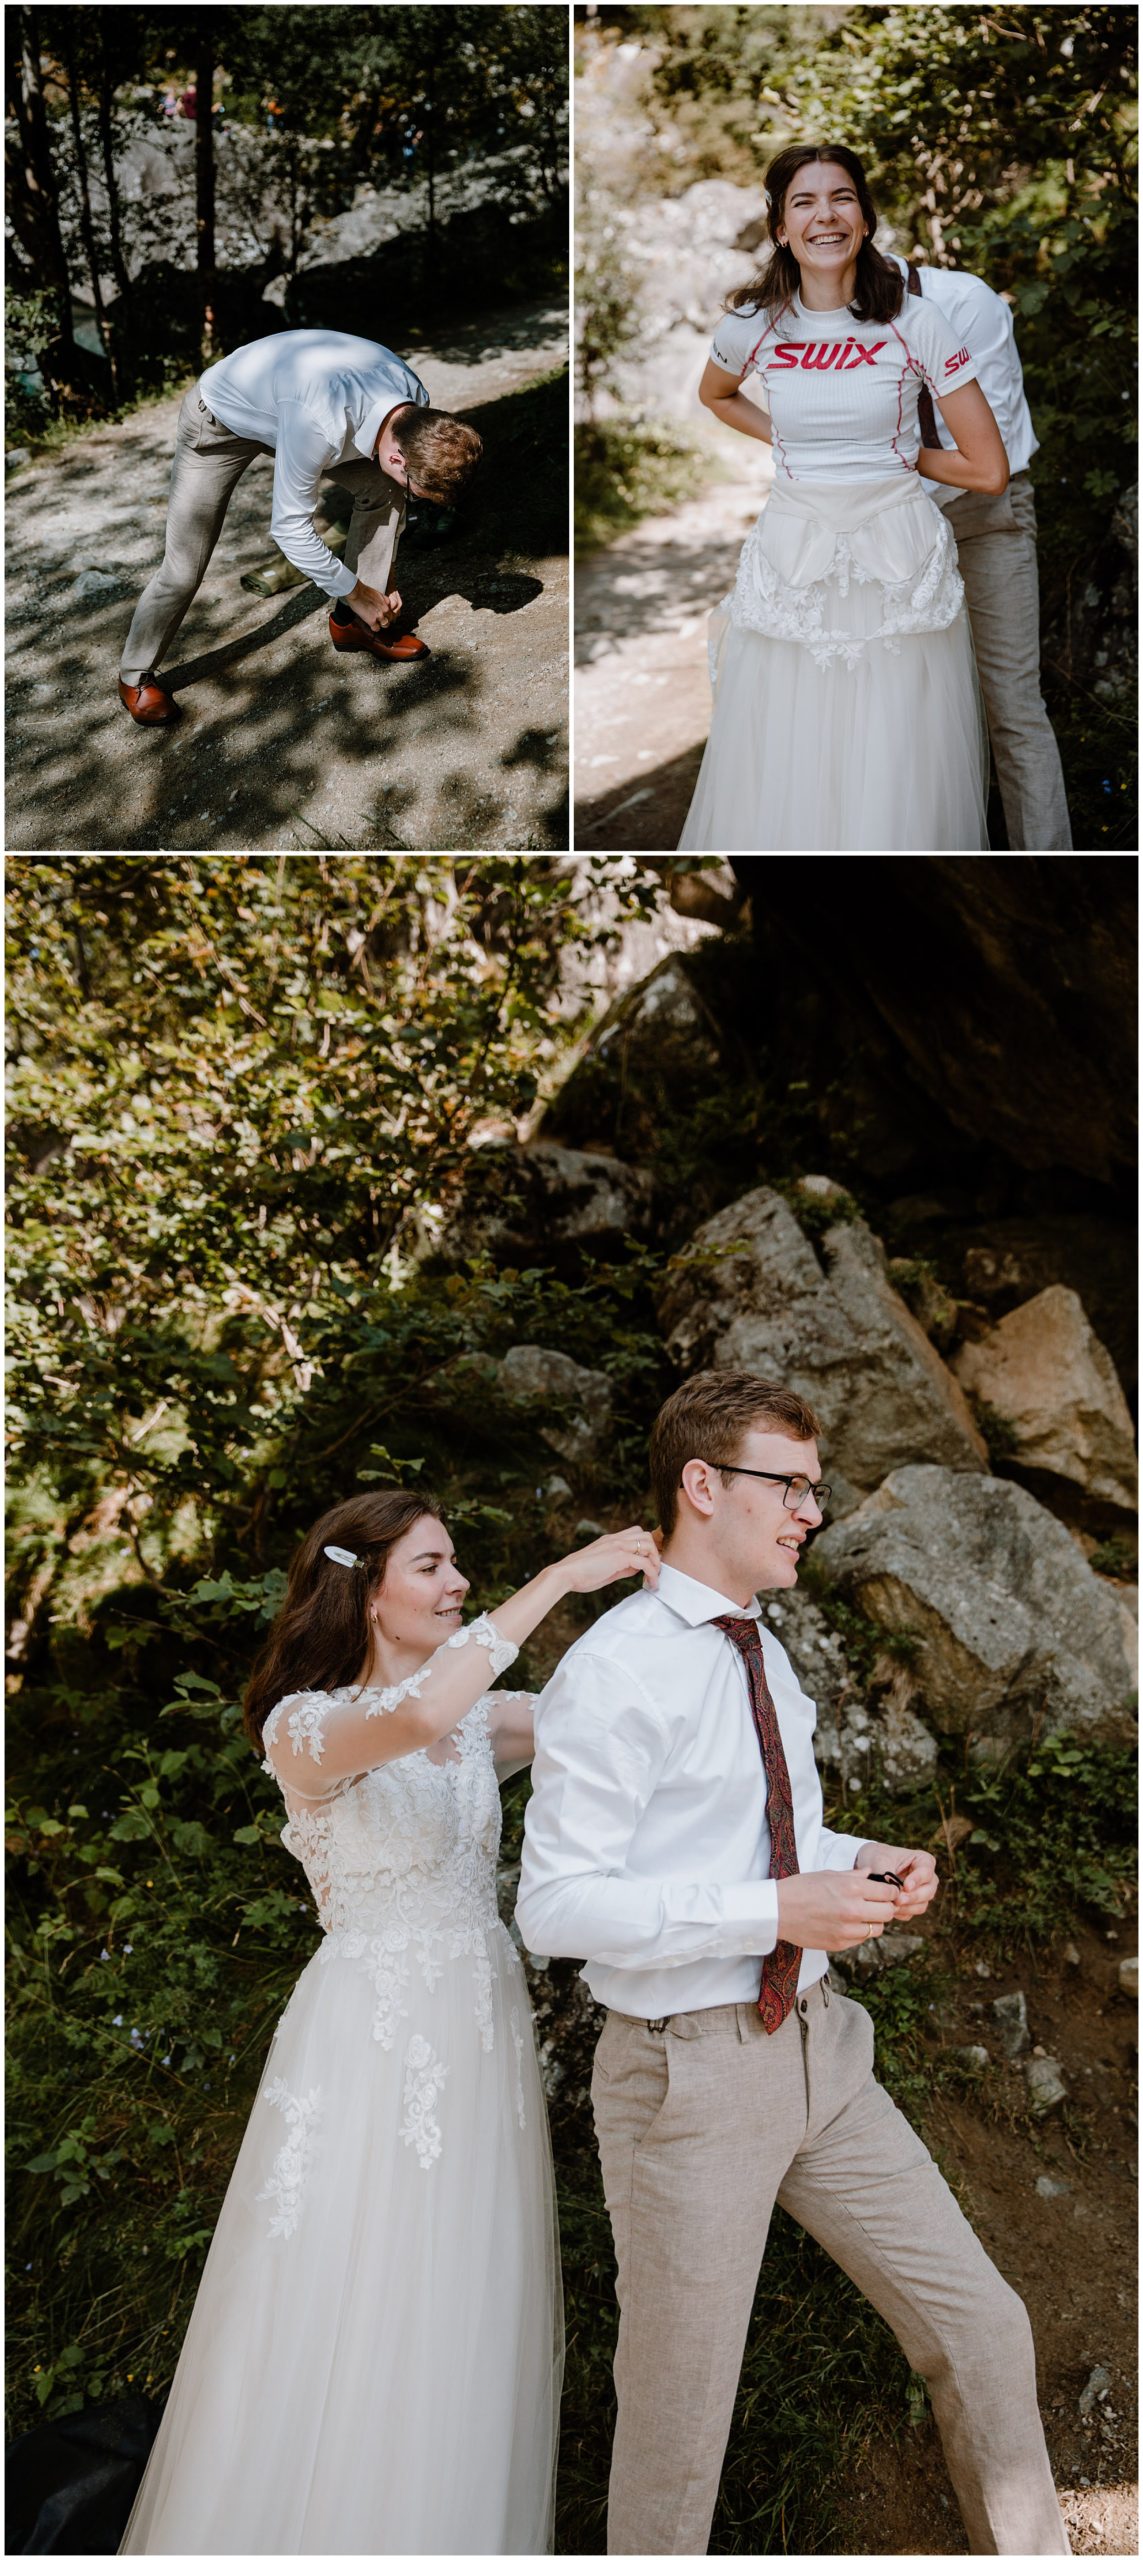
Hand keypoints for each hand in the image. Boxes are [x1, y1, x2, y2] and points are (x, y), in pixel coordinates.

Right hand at [346, 579, 399, 631]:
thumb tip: (382, 604)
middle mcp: (385, 609)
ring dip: (381, 624)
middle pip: (390, 618)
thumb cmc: (363, 591)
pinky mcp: (372, 620)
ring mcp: (379, 615)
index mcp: (386, 602)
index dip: (387, 613)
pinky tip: (371, 625)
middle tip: (379, 619)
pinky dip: (374, 628)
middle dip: (385, 619)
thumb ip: (382, 600)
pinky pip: (376, 629)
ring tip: (376, 622)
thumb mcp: (377, 593)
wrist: (356, 592)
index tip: (383, 613)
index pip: (391, 611)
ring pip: (386, 624)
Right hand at [558, 1526, 660, 1595]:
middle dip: (654, 1552)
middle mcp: (616, 1539)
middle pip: (646, 1535)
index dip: (646, 1547)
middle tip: (654, 1569)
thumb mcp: (606, 1568)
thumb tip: (638, 1569)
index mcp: (611, 1540)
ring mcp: (618, 1546)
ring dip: (655, 1561)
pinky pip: (644, 1562)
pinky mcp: (619, 1556)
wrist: (565, 1575)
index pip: (636, 1534)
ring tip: (654, 1578)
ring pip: (649, 1544)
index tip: (649, 1563)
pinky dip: (652, 1573)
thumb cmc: (581, 1575)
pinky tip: (651, 1583)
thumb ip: (622, 1566)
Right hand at [776, 1868, 904, 1951]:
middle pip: (888, 1913)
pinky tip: (847, 1924)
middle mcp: (853, 1910)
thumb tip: (871, 1874)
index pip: (888, 1893)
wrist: (778, 1910)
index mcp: (852, 1888)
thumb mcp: (829, 1874)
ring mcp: (847, 1930)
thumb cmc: (801, 1888)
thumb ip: (854, 1875)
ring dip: (874, 1922)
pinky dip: (859, 1932)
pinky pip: (861, 1939)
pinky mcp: (840, 1944)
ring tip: (861, 1915)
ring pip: (877, 1929)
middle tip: (876, 1904)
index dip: (890, 1892)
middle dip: (885, 1907)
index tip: (885, 1892)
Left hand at [855, 1841, 938, 1919]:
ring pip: (922, 1905)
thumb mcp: (881, 1861)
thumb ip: (888, 1875)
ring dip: (907, 1907)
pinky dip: (900, 1913)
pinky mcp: (913, 1906)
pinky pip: (911, 1913)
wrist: (871, 1866)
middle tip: (898, 1900)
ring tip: (891, 1906)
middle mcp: (927, 1879)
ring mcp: (922, 1894)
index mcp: (924, 1861)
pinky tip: (889, 1909)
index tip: (906, 1887)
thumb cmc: (878, 1858)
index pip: (926, 1871)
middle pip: (929, 1891)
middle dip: (913, 1897)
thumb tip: (893, 1893)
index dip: (917, 1880)